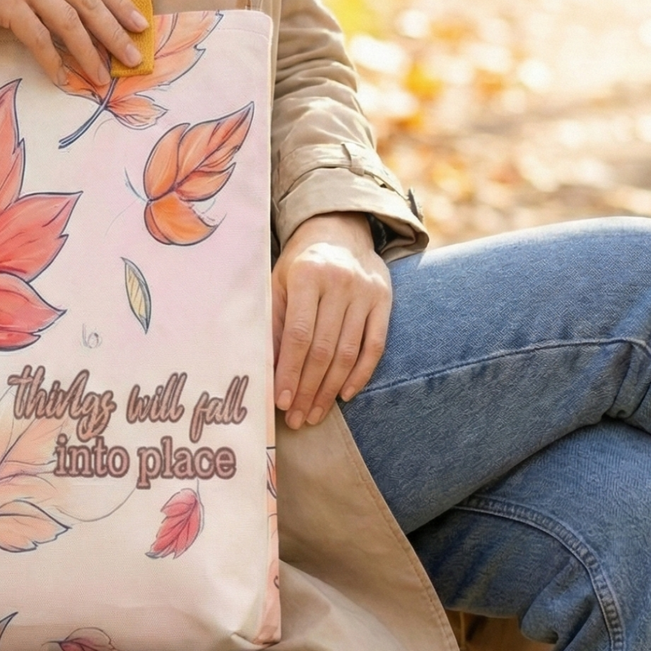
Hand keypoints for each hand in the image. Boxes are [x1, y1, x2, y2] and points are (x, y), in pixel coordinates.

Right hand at [0, 0, 146, 85]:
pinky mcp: (2, 0)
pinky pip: (37, 37)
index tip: (139, 24)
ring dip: (89, 52)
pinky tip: (62, 77)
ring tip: (102, 75)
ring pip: (69, 21)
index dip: (120, 2)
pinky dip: (53, 60)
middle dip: (115, 32)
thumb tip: (75, 12)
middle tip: (132, 57)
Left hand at [272, 211, 391, 429]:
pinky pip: (375, 345)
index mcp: (307, 276)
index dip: (289, 371)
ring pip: (349, 352)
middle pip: (324, 349)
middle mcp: (339, 283)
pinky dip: (361, 374)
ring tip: (316, 413)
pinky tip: (344, 395)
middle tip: (297, 418)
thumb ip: (274, 320)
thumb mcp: (278, 281)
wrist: (340, 232)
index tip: (281, 401)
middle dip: (309, 389)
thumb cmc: (301, 264)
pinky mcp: (384, 301)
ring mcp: (365, 292)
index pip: (298, 335)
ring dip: (331, 389)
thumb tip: (266, 369)